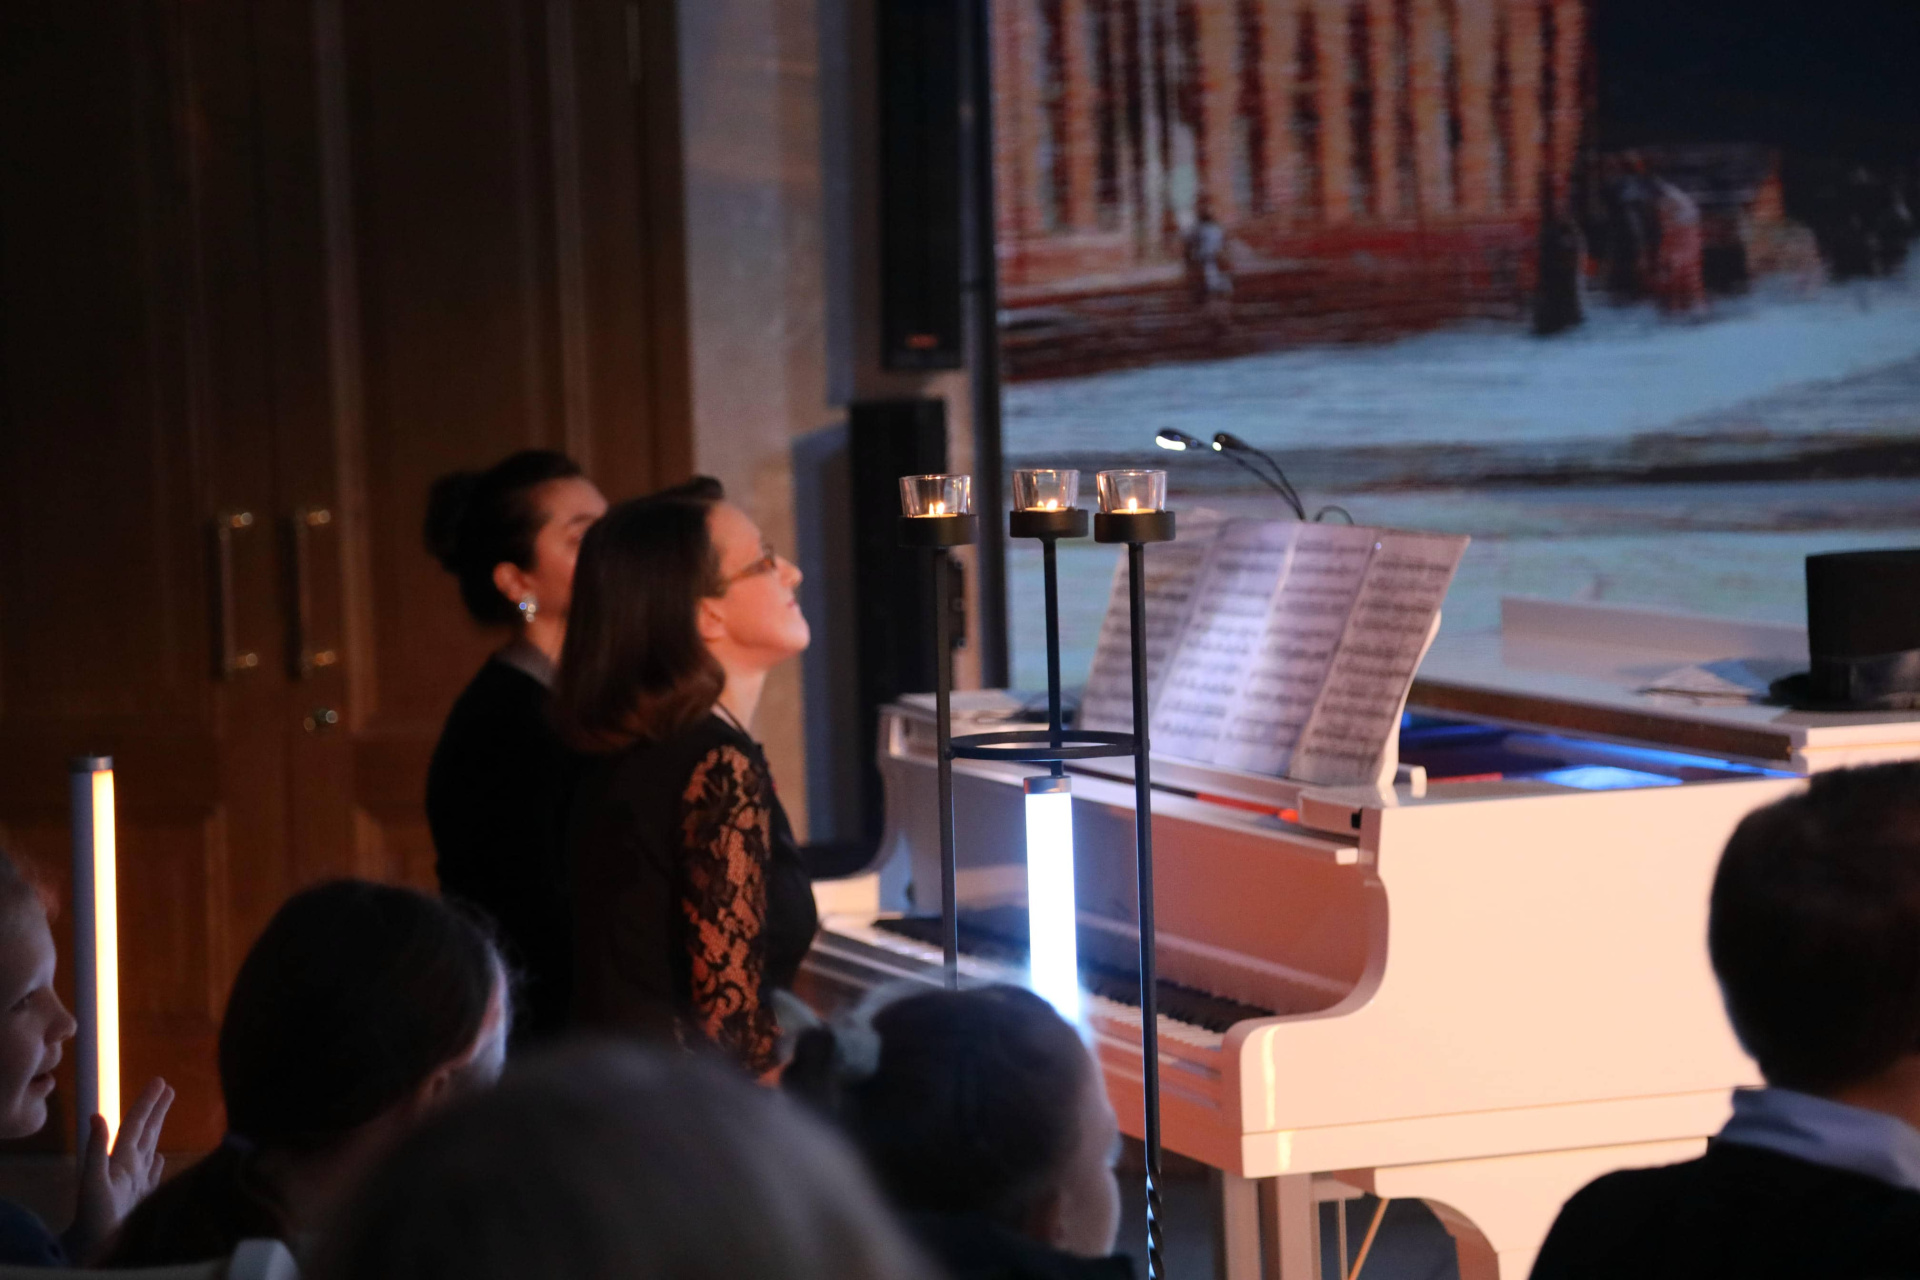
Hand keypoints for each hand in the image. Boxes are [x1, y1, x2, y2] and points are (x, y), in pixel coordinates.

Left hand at [66, 1077, 172, 1261]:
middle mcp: (128, 1167)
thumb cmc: (94, 1217)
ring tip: (166, 1111)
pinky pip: (152, 1176)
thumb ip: (96, 1150)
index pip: (135, 1124)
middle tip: (167, 1087)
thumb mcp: (93, 1182)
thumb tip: (97, 1115)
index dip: (147, 1103)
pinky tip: (161, 1159)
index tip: (161, 1082)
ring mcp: (135, 1183)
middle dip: (155, 1109)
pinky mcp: (142, 1200)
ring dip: (158, 1129)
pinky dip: (157, 1164)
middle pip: (144, 1132)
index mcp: (120, 1160)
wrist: (94, 1248)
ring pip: (150, 1148)